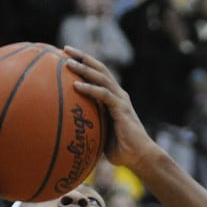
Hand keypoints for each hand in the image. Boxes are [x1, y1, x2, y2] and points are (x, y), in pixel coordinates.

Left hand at [64, 46, 157, 168]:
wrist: (141, 157)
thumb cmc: (121, 150)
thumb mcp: (101, 134)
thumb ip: (90, 125)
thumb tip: (69, 128)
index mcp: (115, 98)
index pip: (99, 75)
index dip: (85, 63)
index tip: (66, 56)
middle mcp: (119, 95)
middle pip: (100, 69)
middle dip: (83, 57)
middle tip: (65, 49)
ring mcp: (121, 100)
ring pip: (102, 77)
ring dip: (84, 68)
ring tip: (67, 63)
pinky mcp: (122, 109)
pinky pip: (104, 95)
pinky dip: (90, 89)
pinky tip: (76, 86)